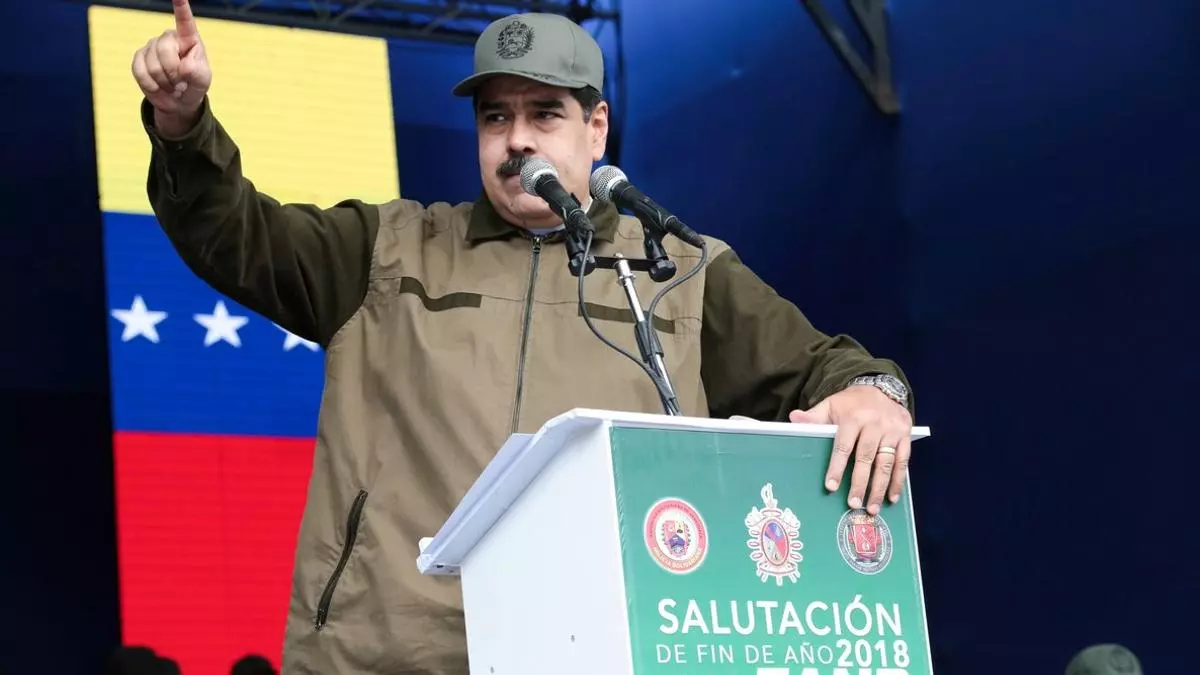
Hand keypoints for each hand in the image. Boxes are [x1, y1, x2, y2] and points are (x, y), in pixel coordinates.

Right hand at [130, 0, 210, 134]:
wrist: (178, 101)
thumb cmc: (193, 85)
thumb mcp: (202, 81)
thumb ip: (197, 73)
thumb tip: (184, 67)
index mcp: (189, 38)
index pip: (185, 20)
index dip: (181, 7)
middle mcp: (168, 38)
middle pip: (165, 50)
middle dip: (174, 72)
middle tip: (181, 84)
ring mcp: (151, 47)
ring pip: (153, 65)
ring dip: (165, 82)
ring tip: (172, 86)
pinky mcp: (138, 58)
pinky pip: (141, 72)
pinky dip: (152, 85)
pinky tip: (159, 87)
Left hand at [789, 385, 912, 514]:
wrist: (882, 389)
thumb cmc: (851, 403)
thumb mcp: (830, 405)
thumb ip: (813, 416)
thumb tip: (794, 419)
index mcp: (853, 417)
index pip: (843, 445)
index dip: (837, 467)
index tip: (831, 486)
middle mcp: (874, 424)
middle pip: (866, 457)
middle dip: (859, 482)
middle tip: (853, 503)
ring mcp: (892, 431)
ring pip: (885, 462)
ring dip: (879, 487)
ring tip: (871, 507)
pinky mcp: (905, 436)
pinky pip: (902, 461)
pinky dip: (898, 480)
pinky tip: (892, 497)